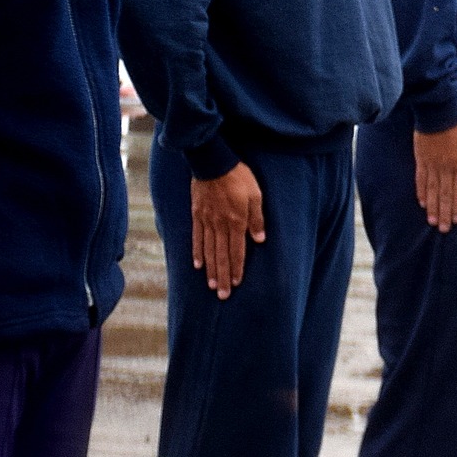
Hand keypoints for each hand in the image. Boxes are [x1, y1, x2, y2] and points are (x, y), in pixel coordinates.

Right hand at [192, 162, 265, 298]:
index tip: (236, 284)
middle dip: (222, 277)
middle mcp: (220, 225)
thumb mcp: (255, 194)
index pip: (237, 251)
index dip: (237, 269)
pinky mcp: (197, 215)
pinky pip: (197, 237)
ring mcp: (206, 221)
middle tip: (222, 295)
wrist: (212, 162)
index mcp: (236, 221)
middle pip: (221, 256)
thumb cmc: (238, 177)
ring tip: (211, 285)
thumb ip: (257, 218)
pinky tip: (197, 265)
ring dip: (210, 269)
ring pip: (208, 251)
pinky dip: (197, 252)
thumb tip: (260, 240)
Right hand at [414, 112, 456, 231]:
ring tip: (432, 221)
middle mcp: (446, 168)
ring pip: (432, 191)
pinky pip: (421, 179)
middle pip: (445, 195)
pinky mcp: (421, 158)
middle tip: (442, 228)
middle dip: (444, 213)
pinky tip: (422, 202)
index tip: (456, 220)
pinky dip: (421, 191)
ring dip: (432, 207)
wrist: (439, 108)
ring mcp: (432, 164)